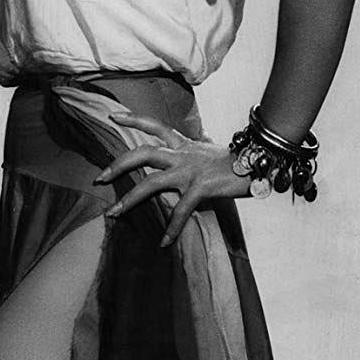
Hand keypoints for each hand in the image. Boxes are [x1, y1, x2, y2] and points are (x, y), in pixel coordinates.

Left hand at [93, 110, 251, 246]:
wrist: (259, 164)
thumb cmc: (235, 161)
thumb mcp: (210, 151)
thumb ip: (198, 149)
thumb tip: (201, 141)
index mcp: (183, 144)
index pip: (154, 124)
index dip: (133, 118)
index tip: (113, 116)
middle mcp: (182, 154)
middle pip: (142, 152)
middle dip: (118, 165)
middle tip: (100, 178)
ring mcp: (189, 171)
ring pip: (151, 182)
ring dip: (129, 199)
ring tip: (113, 214)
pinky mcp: (200, 188)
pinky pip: (180, 210)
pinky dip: (171, 229)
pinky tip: (163, 243)